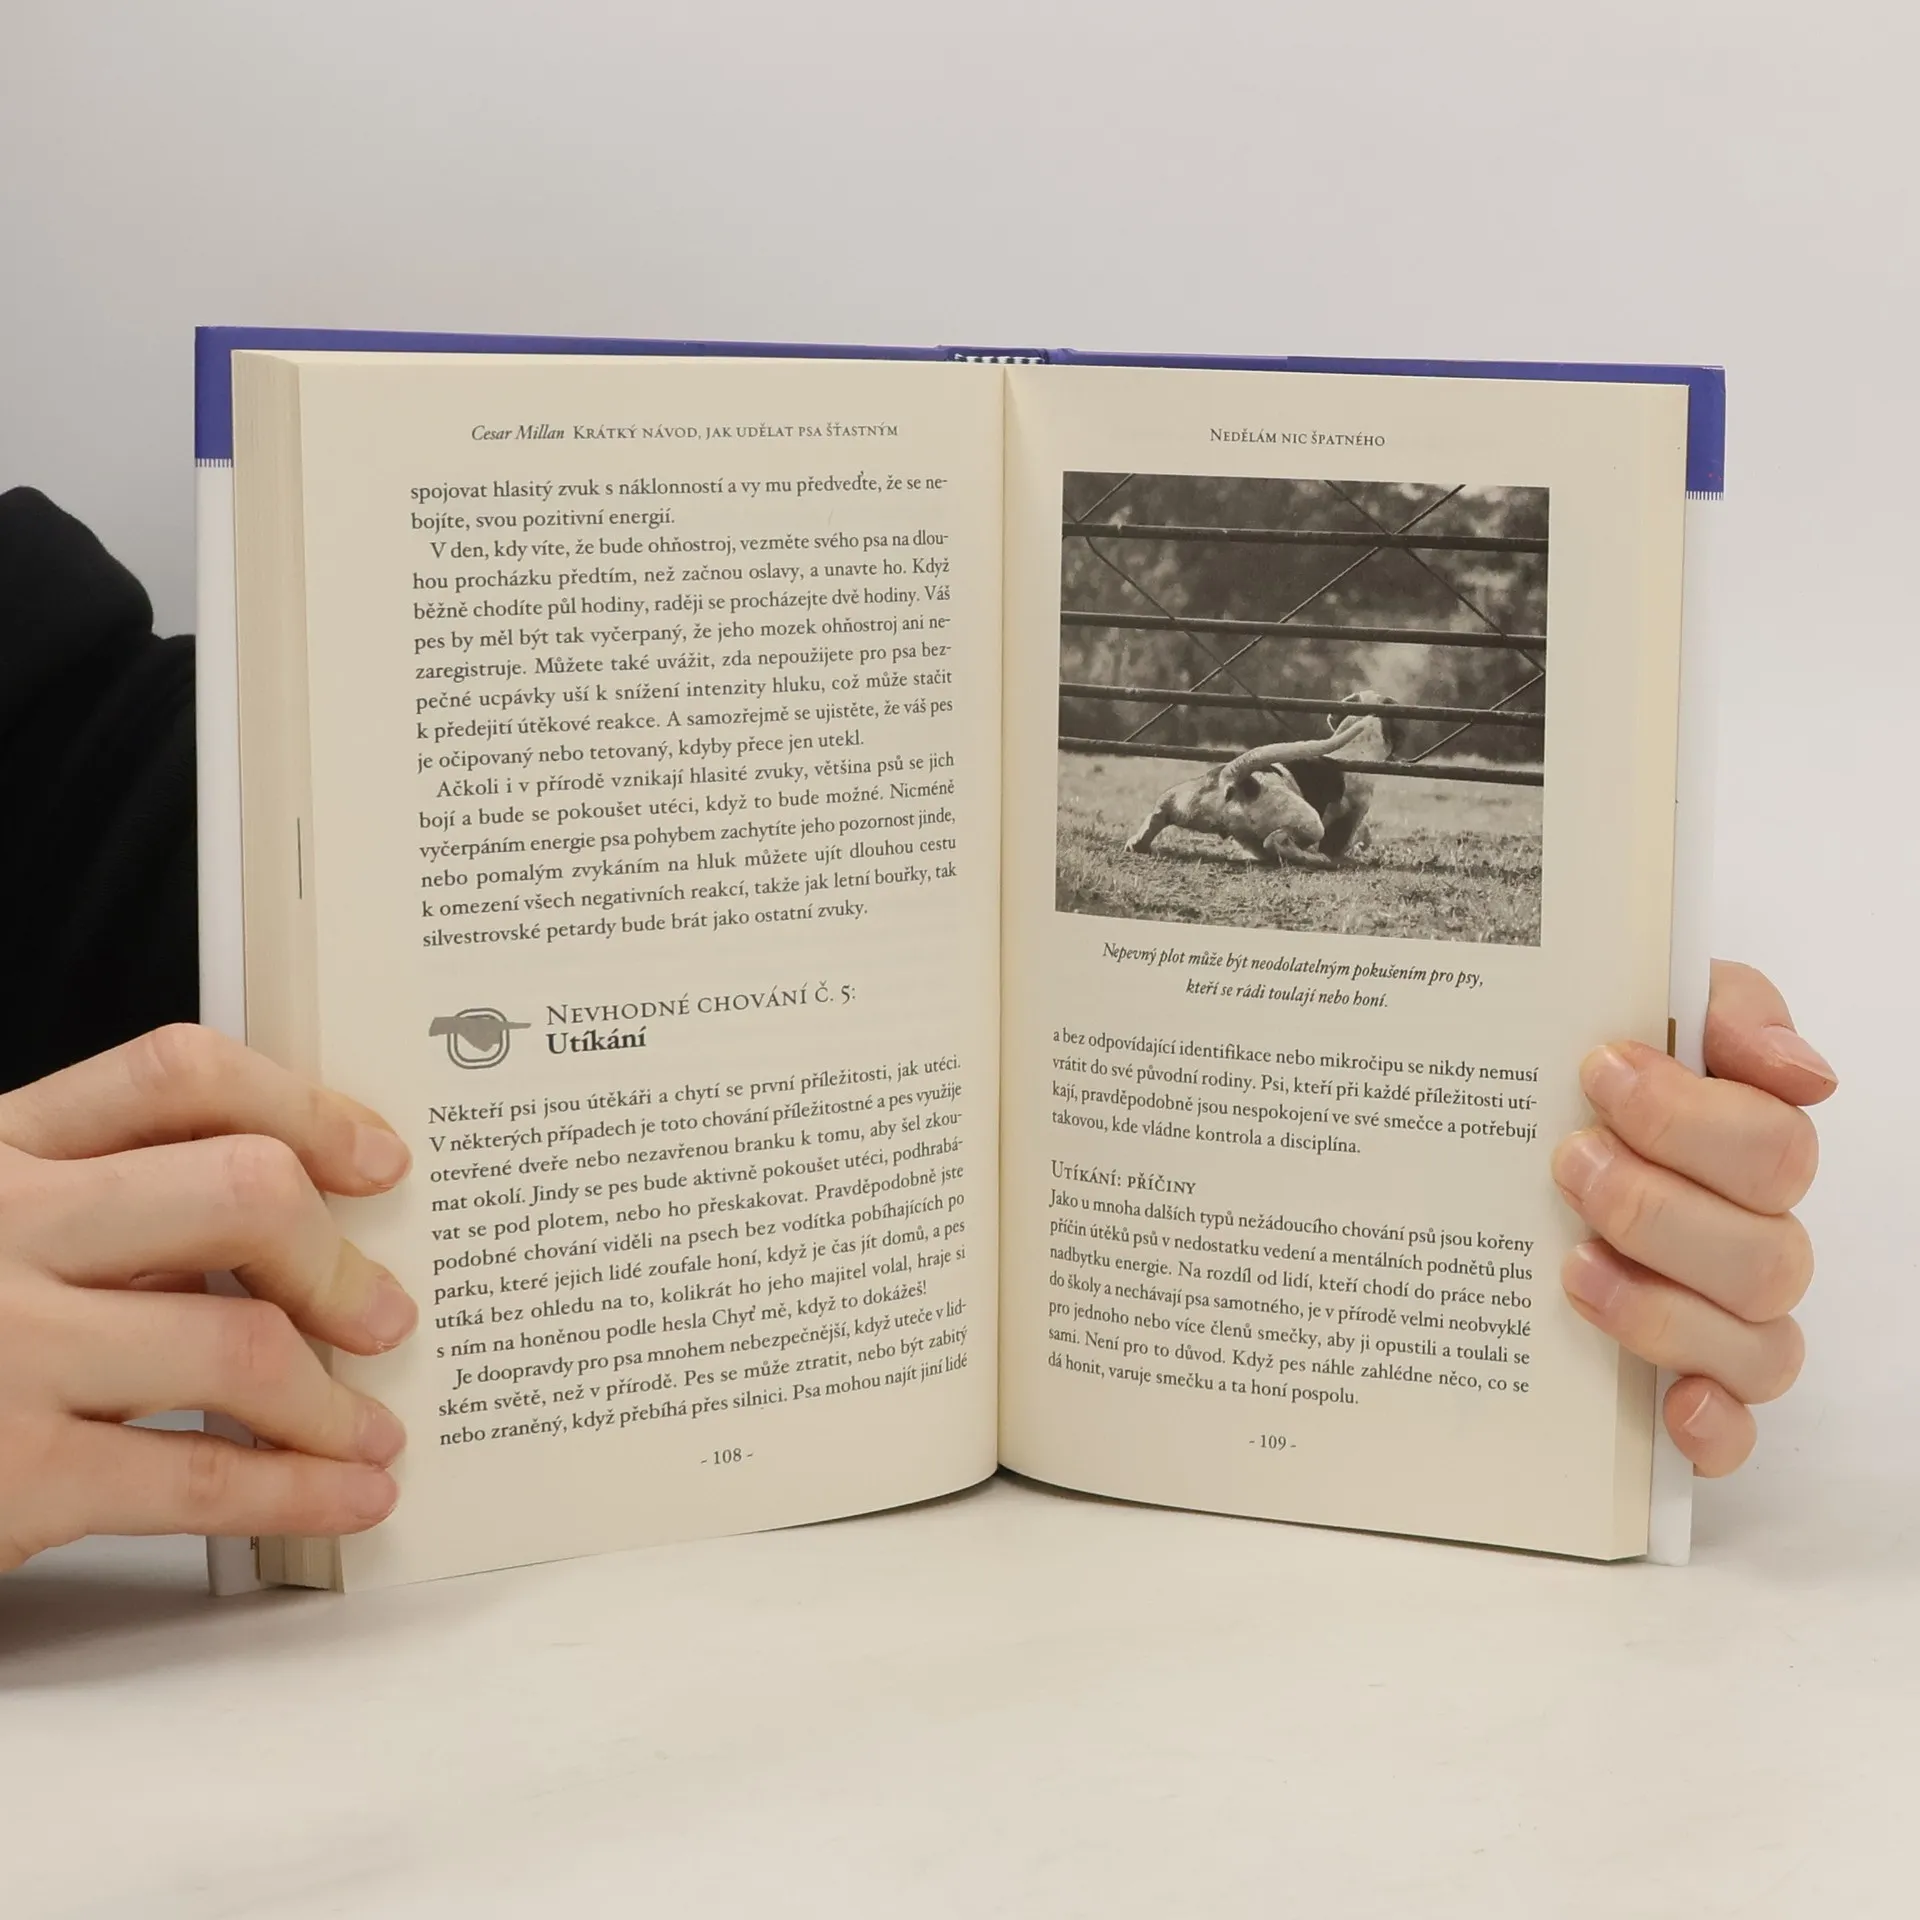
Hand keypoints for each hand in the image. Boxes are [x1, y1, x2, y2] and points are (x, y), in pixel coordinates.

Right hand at [0, 1025, 417, 1571]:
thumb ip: (107, 1207)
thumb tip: (298, 1231)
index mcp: (0, 1150)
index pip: (179, 1077)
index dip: (306, 1109)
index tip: (378, 1160)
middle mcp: (2, 1228)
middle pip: (241, 1192)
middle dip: (338, 1264)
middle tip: (382, 1316)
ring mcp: (6, 1349)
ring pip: (240, 1344)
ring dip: (335, 1403)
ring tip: (369, 1432)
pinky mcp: (13, 1475)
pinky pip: (201, 1476)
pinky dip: (299, 1491)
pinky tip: (342, 1497)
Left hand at [1552, 962, 1834, 1476]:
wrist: (1522, 1125)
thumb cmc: (1594, 1068)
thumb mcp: (1643, 1002)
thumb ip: (1722, 1011)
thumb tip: (1801, 1071)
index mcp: (1751, 1151)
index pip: (1774, 1149)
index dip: (1690, 1118)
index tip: (1598, 1070)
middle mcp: (1753, 1242)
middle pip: (1765, 1257)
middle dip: (1658, 1209)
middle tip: (1568, 1163)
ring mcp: (1727, 1321)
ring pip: (1758, 1346)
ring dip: (1664, 1308)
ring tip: (1571, 1266)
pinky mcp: (1689, 1386)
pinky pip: (1735, 1432)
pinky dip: (1714, 1427)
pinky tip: (1669, 1405)